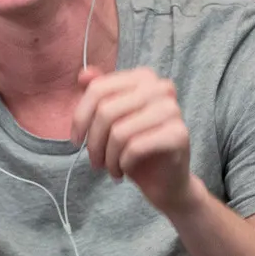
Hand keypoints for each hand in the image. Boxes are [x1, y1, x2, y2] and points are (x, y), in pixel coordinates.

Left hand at [70, 67, 193, 215]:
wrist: (165, 180)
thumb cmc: (136, 147)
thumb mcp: (112, 118)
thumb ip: (99, 93)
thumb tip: (83, 75)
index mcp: (144, 77)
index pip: (98, 89)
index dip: (80, 117)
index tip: (76, 139)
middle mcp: (161, 87)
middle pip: (106, 111)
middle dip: (94, 142)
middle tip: (95, 161)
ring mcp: (172, 110)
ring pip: (119, 132)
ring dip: (108, 158)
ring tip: (110, 168)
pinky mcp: (178, 135)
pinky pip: (134, 147)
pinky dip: (122, 163)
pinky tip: (124, 170)